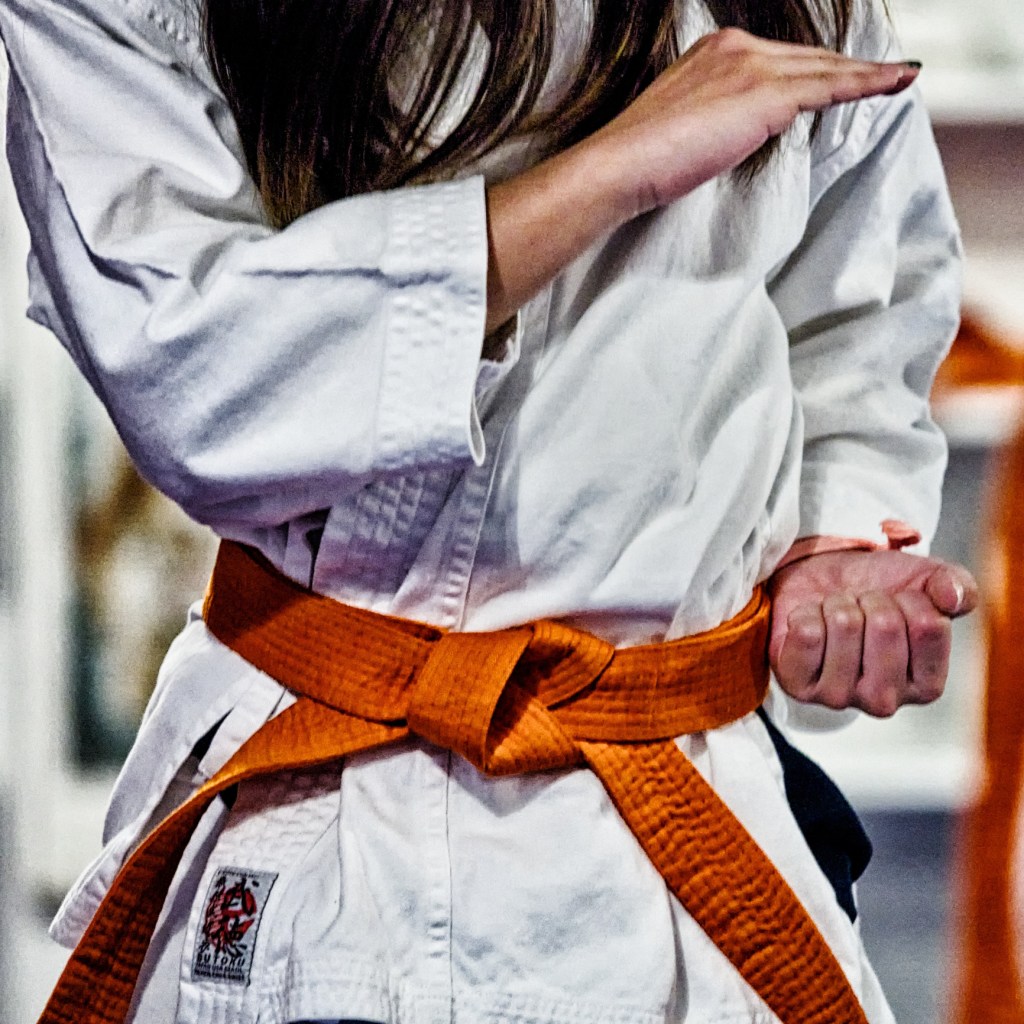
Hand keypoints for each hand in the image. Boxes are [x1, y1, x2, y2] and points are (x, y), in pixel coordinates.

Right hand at [591, 27, 918, 214]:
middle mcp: (735, 47)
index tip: (832, 78)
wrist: (620, 165)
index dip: (810, 69)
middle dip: (845, 66)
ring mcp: (752, 66)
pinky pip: (830, 87)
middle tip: (882, 74)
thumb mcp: (680, 128)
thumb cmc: (640, 160)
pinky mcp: (766, 94)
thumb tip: (728, 135)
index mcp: (712, 51)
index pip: (776, 59)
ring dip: (866, 74)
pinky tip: (895, 82)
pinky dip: (867, 83)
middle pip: (806, 58)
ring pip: (823, 68)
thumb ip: (711, 120)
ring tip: (899, 78)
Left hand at [768, 549, 977, 716]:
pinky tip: (810, 623)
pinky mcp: (798, 684)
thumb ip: (957, 588)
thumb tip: (953, 597)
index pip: (929, 626)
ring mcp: (838, 697)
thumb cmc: (876, 591)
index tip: (899, 603)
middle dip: (872, 600)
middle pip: (886, 626)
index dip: (912, 598)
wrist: (820, 583)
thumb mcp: (926, 582)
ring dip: (838, 604)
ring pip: (845, 625)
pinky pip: (807, 633)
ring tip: (835, 614)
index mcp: (926, 685)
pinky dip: (806, 613)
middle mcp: (884, 700)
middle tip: (862, 607)